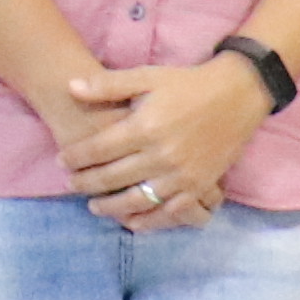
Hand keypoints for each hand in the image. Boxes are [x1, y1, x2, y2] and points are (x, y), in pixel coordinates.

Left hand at [62, 57, 270, 234]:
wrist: (238, 93)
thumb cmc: (187, 84)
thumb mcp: (146, 76)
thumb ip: (107, 85)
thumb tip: (70, 87)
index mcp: (145, 127)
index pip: (98, 149)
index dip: (75, 157)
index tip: (61, 161)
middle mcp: (162, 155)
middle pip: (113, 177)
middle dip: (86, 183)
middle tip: (69, 185)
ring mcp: (183, 174)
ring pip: (138, 200)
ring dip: (111, 207)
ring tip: (93, 206)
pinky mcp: (201, 185)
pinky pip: (172, 211)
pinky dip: (150, 221)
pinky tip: (132, 222)